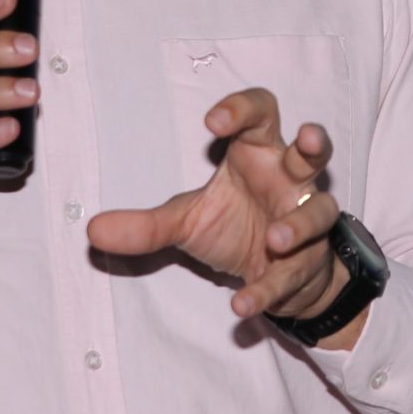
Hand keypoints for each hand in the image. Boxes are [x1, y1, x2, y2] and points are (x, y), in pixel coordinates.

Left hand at [85, 87, 349, 327]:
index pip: (261, 115)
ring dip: (300, 223)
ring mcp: (305, 222)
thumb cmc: (237, 225)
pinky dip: (267, 290)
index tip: (212, 121)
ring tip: (275, 238)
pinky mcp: (307, 265)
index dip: (242, 109)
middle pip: (314, 152)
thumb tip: (92, 230)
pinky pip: (292, 275)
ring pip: (320, 211)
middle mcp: (289, 182)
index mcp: (259, 155)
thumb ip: (146, 225)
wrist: (275, 276)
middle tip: (306, 140)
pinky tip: (242, 304)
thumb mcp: (187, 221)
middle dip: (316, 144)